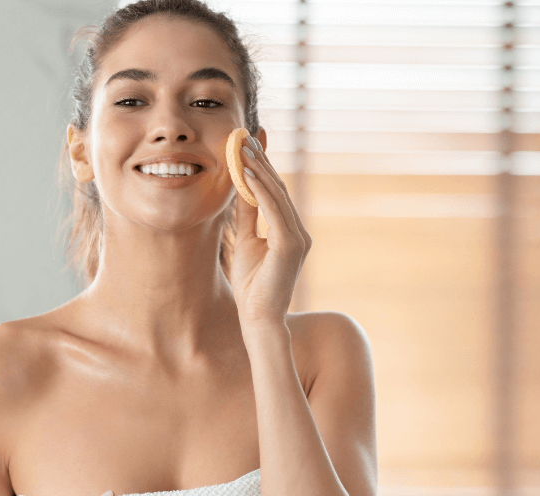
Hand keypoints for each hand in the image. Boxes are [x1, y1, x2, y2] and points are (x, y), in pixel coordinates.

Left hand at [230, 133, 311, 327]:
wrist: (258, 316)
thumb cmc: (251, 284)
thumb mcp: (245, 241)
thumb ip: (247, 215)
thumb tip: (241, 187)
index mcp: (289, 230)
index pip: (274, 191)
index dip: (262, 166)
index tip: (248, 143)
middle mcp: (298, 231)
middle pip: (278, 188)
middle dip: (260, 161)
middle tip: (244, 136)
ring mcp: (298, 238)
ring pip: (277, 195)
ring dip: (258, 170)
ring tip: (242, 148)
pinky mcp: (291, 246)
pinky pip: (274, 211)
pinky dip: (260, 191)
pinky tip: (246, 174)